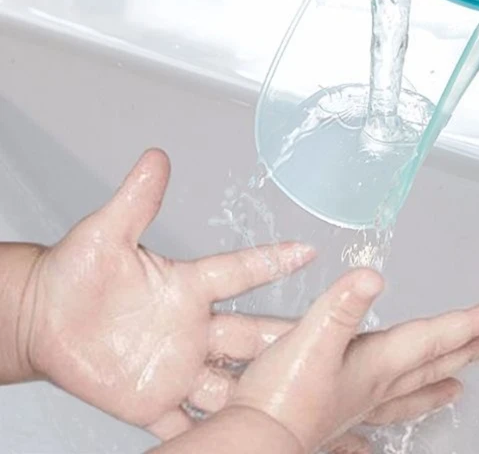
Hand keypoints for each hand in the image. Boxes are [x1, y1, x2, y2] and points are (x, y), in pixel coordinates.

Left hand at [17, 149, 314, 438]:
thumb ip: (136, 199)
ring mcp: (176, 365)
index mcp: (187, 286)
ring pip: (231, 382)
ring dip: (260, 392)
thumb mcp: (106, 234)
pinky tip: (238, 444)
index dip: (273, 261)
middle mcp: (192, 327)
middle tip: (332, 340)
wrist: (44, 320)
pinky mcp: (151, 399)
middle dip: (289, 338)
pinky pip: (185, 422)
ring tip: (298, 402)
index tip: (310, 250)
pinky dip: (210, 436)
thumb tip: (155, 157)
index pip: (240, 272)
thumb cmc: (75, 270)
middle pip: (251, 334)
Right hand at [231, 268, 478, 453]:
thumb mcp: (312, 336)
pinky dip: (388, 422)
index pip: (434, 338)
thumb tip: (373, 274)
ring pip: (410, 395)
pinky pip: (375, 422)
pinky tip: (378, 440)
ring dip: (438, 386)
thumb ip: (343, 305)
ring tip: (461, 389)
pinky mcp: (336, 420)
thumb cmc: (282, 393)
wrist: (254, 441)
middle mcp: (375, 385)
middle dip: (467, 350)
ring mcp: (358, 406)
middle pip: (432, 365)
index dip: (467, 322)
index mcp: (377, 362)